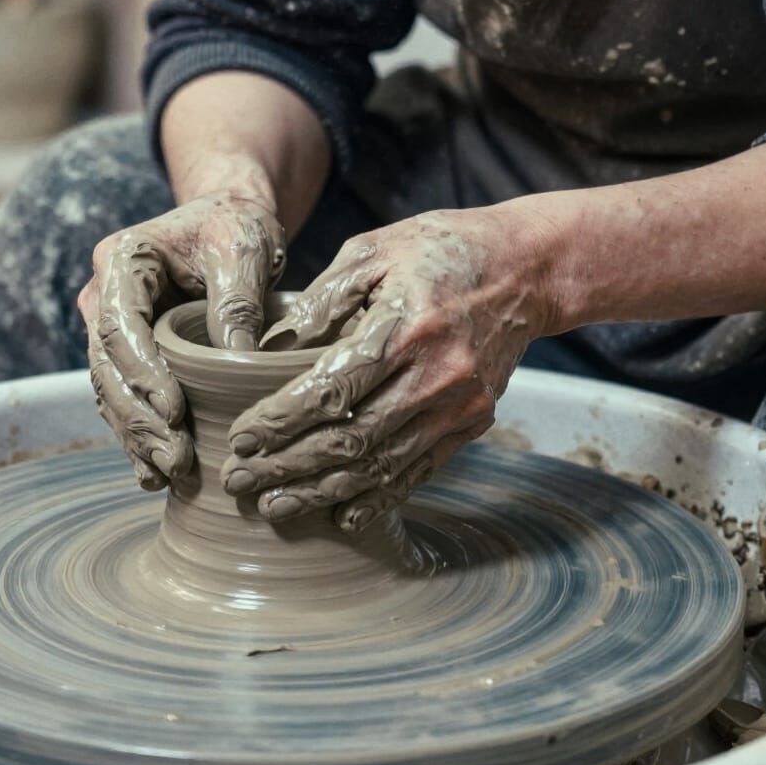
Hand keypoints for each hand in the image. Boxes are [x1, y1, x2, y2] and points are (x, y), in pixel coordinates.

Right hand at [79, 194, 286, 491]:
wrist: (227, 222)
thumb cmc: (234, 227)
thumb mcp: (244, 249)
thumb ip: (237, 300)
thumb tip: (237, 357)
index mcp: (121, 260)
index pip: (119, 325)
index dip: (142, 372)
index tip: (174, 411)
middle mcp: (103, 295)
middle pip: (107, 366)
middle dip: (137, 418)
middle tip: (174, 458)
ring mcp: (109, 327)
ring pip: (109, 390)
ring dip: (136, 435)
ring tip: (169, 473)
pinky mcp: (127, 354)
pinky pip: (124, 398)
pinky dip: (138, 435)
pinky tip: (154, 473)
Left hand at [220, 206, 551, 530]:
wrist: (526, 269)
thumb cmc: (439, 250)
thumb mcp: (374, 249)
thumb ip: (322, 299)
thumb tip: (268, 348)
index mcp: (404, 326)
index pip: (330, 389)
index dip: (281, 421)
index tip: (242, 438)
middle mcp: (435, 374)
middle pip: (350, 437)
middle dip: (287, 466)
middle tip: (239, 480)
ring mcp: (458, 405)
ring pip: (380, 463)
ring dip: (322, 491)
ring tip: (274, 506)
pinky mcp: (472, 422)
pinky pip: (418, 470)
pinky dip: (377, 498)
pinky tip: (339, 515)